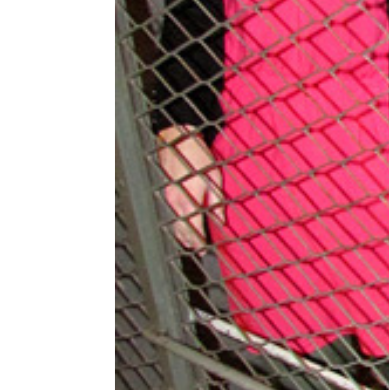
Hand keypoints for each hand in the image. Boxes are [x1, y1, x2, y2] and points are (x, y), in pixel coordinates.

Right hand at [155, 126, 220, 251]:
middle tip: (199, 250)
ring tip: (192, 242)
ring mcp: (170, 196)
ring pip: (175, 221)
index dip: (198, 241)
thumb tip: (220, 219)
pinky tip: (184, 224)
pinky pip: (172, 212)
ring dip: (183, 233)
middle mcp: (177, 200)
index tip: (204, 250)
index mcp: (191, 198)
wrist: (178, 139)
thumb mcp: (214, 176)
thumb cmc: (198, 155)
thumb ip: (217, 200)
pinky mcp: (167, 191)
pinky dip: (178, 221)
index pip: (193, 228)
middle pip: (181, 229)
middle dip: (190, 241)